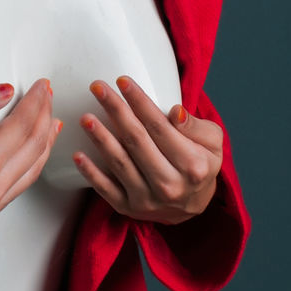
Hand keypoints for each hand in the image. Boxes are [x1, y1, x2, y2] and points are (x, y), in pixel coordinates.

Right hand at [0, 78, 61, 237]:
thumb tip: (6, 90)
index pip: (22, 125)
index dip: (37, 101)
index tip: (43, 83)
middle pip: (33, 148)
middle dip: (45, 118)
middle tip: (48, 96)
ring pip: (30, 172)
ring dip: (43, 145)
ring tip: (52, 124)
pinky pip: (16, 190)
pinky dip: (29, 167)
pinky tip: (29, 154)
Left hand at [73, 75, 224, 224]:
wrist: (192, 205)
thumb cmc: (200, 165)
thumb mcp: (212, 142)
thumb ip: (196, 126)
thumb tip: (175, 111)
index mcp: (193, 166)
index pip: (160, 128)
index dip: (140, 102)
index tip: (123, 81)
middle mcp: (170, 185)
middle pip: (137, 142)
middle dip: (115, 111)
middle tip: (98, 88)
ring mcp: (148, 200)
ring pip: (120, 164)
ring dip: (100, 139)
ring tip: (86, 117)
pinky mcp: (129, 208)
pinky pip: (106, 190)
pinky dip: (91, 173)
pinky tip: (78, 155)